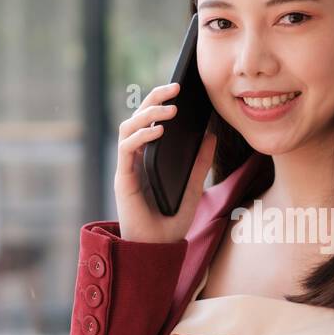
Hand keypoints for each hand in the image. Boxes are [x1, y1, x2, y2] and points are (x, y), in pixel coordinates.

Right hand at [115, 81, 216, 242]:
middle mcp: (136, 158)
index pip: (151, 120)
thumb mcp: (194, 186)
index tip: (181, 88)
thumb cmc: (172, 219)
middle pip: (137, 116)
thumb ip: (200, 162)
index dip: (161, 101)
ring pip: (128, 127)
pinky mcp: (123, 178)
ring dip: (148, 114)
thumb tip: (211, 134)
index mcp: (150, 156)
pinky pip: (126, 149)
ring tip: (171, 110)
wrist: (158, 247)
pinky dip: (141, 136)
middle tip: (176, 87)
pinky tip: (159, 131)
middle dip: (154, 98)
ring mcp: (128, 166)